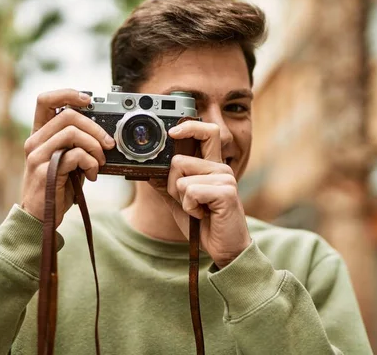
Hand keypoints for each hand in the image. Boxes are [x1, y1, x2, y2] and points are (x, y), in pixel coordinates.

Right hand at [21, 89, 115, 224]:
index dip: (67, 93)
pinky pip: (75, 156)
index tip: (89, 99)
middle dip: (95, 127)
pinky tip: (92, 175)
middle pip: (67, 115)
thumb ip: (77, 144)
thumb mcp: (67, 160)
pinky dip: (91, 163)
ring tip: (100, 162)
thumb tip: (105, 133)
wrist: (40, 217)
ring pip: (72, 133)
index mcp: (39, 135)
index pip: (45, 100)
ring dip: (95, 146)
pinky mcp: (45, 172)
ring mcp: (38, 156)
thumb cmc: (57, 187)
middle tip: (109, 143)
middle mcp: (34, 142)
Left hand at [165, 121, 250, 268]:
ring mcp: (225, 179)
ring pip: (182, 179)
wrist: (227, 249)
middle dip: (173, 184)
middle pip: (180, 160)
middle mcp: (220, 168)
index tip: (172, 132)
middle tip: (187, 200)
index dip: (188, 127)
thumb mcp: (182, 203)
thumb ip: (168, 186)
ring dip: (182, 199)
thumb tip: (149, 171)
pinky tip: (204, 215)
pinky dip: (190, 208)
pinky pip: (191, 191)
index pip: (207, 132)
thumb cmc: (207, 226)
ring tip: (199, 210)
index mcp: (212, 166)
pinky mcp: (226, 192)